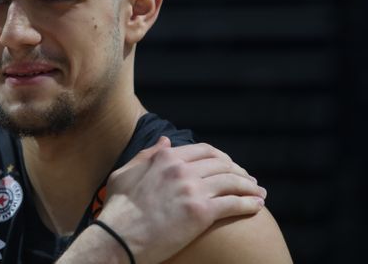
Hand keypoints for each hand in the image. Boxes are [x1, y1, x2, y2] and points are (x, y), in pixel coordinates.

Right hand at [97, 136, 265, 263]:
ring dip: (249, 187)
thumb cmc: (118, 208)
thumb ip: (147, 155)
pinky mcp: (201, 212)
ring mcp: (192, 189)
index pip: (204, 150)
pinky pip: (234, 204)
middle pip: (222, 164)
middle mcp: (181, 169)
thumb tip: (165, 141)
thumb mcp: (126, 173)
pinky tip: (257, 207)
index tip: (229, 165)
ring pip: (232, 182)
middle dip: (239, 171)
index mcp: (165, 158)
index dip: (222, 157)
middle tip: (249, 180)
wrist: (119, 237)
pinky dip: (249, 204)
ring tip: (259, 193)